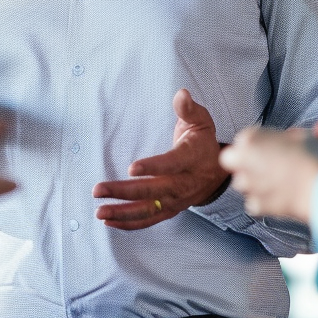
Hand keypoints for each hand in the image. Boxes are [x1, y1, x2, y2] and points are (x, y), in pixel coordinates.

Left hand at [92, 89, 229, 229]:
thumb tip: (181, 94)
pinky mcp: (170, 210)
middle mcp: (183, 183)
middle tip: (98, 190)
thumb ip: (188, 109)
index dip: (153, 166)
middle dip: (124, 191)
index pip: (171, 164)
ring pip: (148, 210)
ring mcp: (177, 200)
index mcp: (191, 159)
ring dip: (122, 212)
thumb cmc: (203, 141)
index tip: (131, 168)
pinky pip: (149, 220)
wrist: (219, 172)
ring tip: (99, 212)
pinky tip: (109, 221)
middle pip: (153, 191)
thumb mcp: (201, 121)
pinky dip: (129, 223)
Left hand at [219, 126, 317, 222]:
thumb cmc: (313, 159)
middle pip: (230, 160)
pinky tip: (278, 198)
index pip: (242, 140)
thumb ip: (297, 135)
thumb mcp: (306, 137)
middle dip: (241, 163)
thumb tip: (307, 130)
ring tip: (274, 183)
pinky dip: (263, 203)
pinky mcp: (256, 203)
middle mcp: (244, 159)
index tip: (268, 150)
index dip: (255, 146)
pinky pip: (253, 203)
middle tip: (261, 166)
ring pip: (240, 183)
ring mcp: (248, 183)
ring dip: (252, 183)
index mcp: (251, 138)